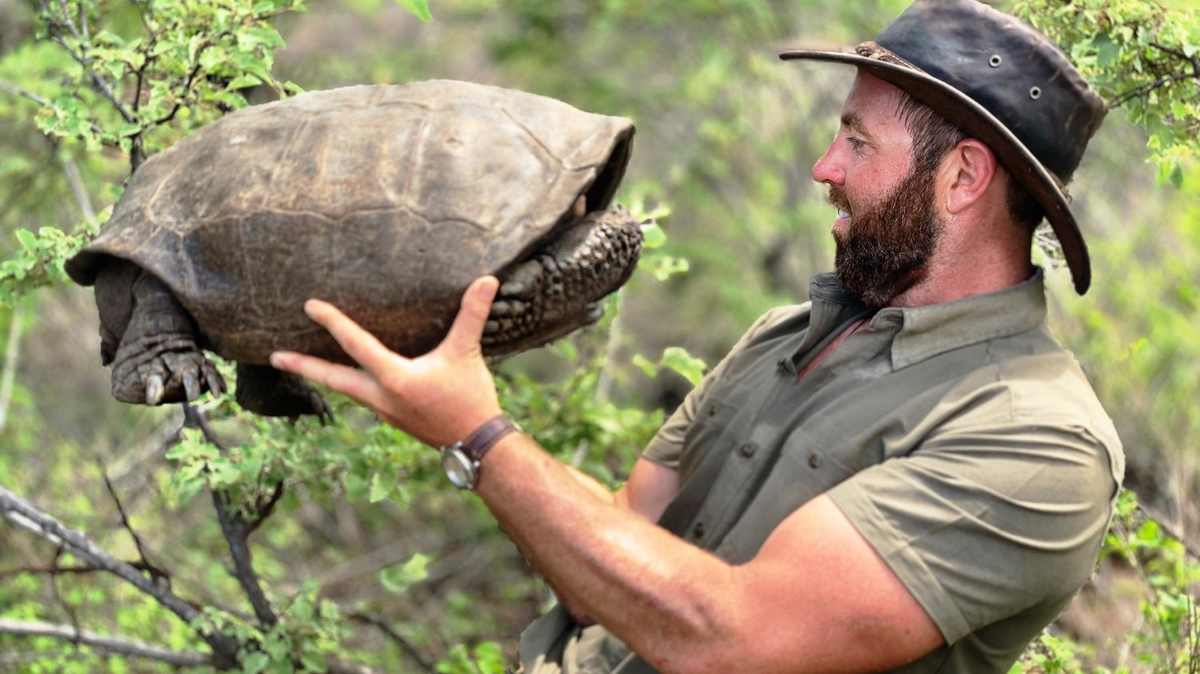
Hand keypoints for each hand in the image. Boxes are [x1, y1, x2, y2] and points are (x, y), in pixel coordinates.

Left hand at [269, 276, 503, 446]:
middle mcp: (382, 397)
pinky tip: (352, 379)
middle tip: (275, 357)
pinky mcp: (393, 418)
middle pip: (332, 379)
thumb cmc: (470, 398)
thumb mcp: (468, 353)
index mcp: (395, 378)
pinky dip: (348, 385)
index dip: (332, 322)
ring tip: (303, 364)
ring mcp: (384, 411)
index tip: (310, 306)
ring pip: (345, 390)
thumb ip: (473, 314)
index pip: (355, 344)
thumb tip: (487, 279)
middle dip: (303, 366)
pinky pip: (362, 398)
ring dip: (323, 376)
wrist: (476, 445)